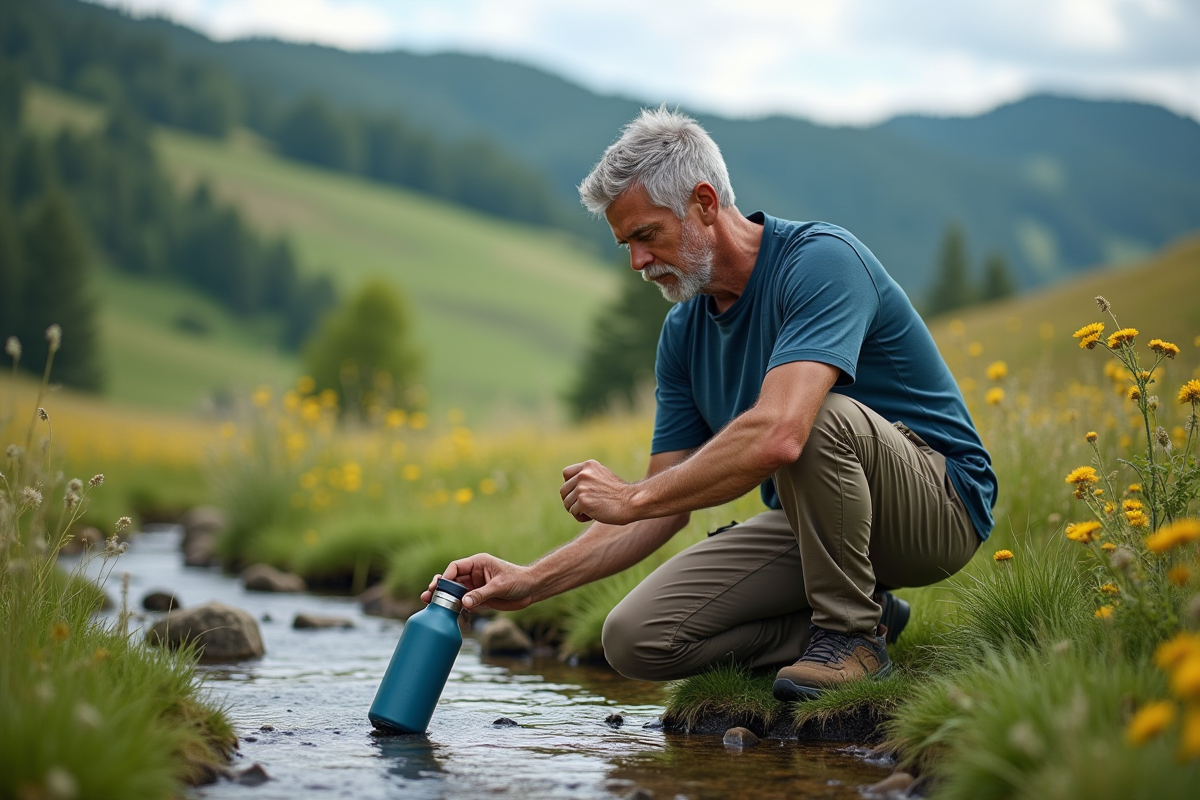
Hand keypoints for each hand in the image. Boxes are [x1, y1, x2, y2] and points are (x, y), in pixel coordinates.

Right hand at [419, 554, 534, 611]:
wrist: (532, 590)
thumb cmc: (518, 580)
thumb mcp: (499, 586)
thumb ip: (481, 594)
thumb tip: (463, 602)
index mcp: (478, 563)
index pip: (456, 567)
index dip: (445, 576)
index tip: (438, 586)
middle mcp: (474, 574)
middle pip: (452, 580)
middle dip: (440, 588)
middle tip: (427, 596)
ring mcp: (476, 587)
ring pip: (456, 593)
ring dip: (445, 599)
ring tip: (430, 604)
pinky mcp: (480, 599)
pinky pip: (464, 603)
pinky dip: (456, 608)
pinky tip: (448, 613)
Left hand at [559, 460, 637, 524]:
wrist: (631, 502)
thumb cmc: (619, 494)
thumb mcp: (602, 478)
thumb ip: (587, 479)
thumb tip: (570, 491)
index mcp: (589, 465)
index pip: (566, 474)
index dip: (570, 485)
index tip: (580, 492)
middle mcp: (583, 474)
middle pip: (563, 490)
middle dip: (571, 500)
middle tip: (584, 506)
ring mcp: (582, 487)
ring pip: (567, 503)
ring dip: (576, 510)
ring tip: (591, 511)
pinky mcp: (583, 501)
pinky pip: (573, 512)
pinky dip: (581, 517)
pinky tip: (593, 516)